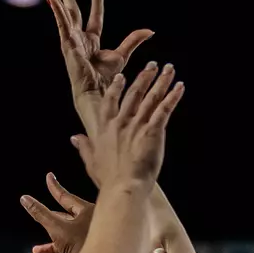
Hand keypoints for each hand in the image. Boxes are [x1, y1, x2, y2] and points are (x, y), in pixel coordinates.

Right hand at [20, 173, 92, 252]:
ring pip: (70, 238)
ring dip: (53, 244)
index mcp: (87, 211)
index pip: (67, 197)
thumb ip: (40, 213)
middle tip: (41, 214)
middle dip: (51, 220)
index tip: (49, 176)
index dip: (54, 187)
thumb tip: (24, 198)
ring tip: (37, 250)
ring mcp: (95, 238)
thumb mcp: (55, 227)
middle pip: (68, 218)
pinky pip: (77, 252)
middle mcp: (94, 222)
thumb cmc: (80, 244)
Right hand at [39, 0, 153, 114]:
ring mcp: (71, 40)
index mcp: (91, 41)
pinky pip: (61, 23)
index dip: (96, 5)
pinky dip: (56, 10)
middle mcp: (79, 39)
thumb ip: (133, 40)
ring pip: (62, 14)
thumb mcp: (122, 54)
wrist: (98, 91)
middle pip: (72, 13)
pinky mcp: (67, 43)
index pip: (93, 19)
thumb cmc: (107, 78)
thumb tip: (150, 30)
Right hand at [71, 62, 183, 187]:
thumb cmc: (108, 179)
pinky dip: (173, 96)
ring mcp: (137, 125)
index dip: (117, 87)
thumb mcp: (91, 162)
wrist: (123, 187)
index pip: (110, 101)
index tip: (122, 76)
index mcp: (106, 128)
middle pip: (134, 94)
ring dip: (161, 82)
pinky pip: (164, 109)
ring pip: (151, 98)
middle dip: (144, 77)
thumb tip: (74, 137)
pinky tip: (179, 87)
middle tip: (152, 65)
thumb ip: (84, 147)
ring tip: (169, 69)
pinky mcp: (153, 131)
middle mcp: (122, 122)